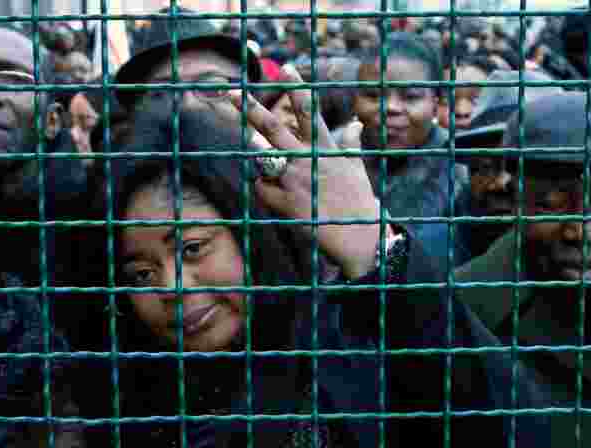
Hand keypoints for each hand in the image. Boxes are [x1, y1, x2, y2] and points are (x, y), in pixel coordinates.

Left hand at [228, 65, 384, 279]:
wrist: (360, 237)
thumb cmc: (359, 202)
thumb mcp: (356, 168)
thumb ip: (351, 144)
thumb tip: (356, 125)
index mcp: (326, 149)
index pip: (310, 111)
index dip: (298, 88)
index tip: (286, 68)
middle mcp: (306, 160)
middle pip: (273, 128)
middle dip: (250, 109)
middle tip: (230, 93)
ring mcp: (294, 181)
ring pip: (262, 159)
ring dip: (257, 156)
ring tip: (256, 149)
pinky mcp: (286, 203)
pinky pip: (262, 190)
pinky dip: (266, 191)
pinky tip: (278, 198)